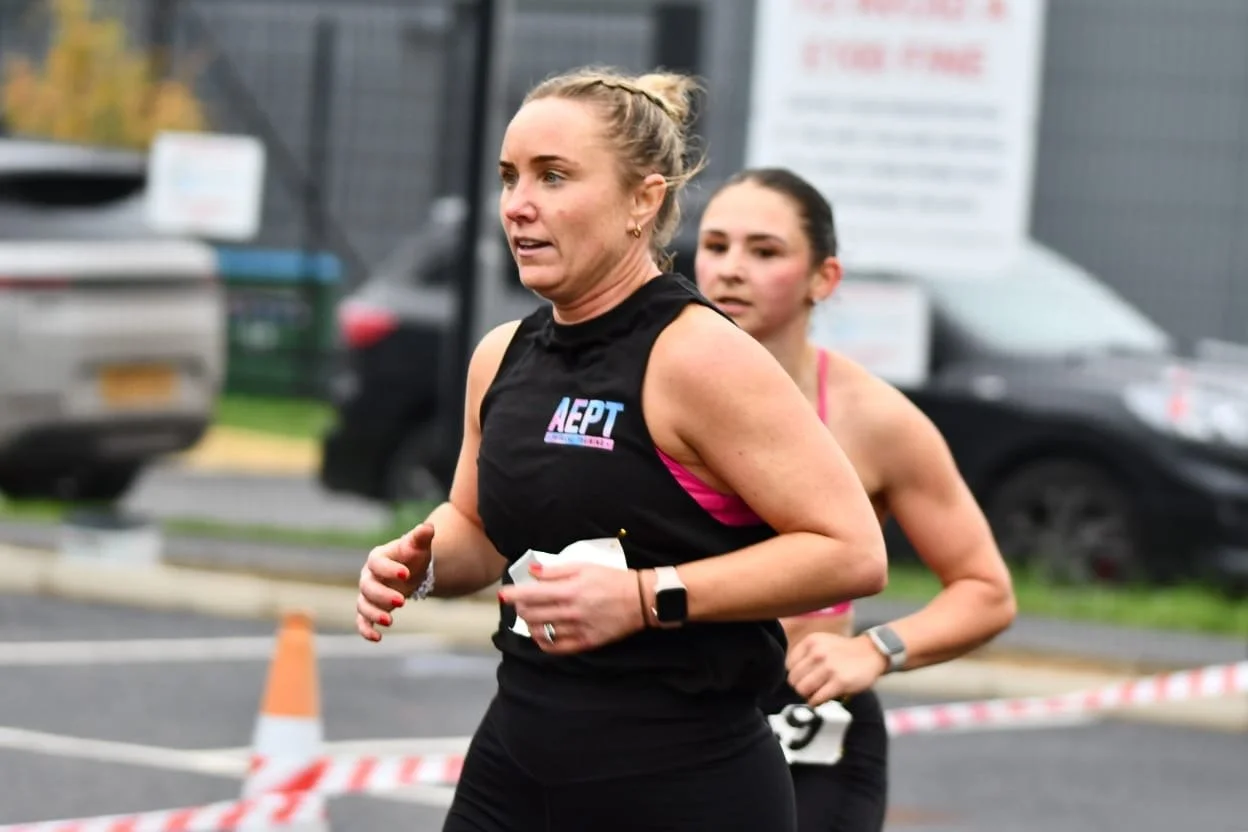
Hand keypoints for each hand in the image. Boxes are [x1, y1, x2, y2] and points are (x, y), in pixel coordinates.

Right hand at [356, 523, 432, 641]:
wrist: (410, 571)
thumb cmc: (412, 556)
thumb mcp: (418, 546)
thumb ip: (421, 537)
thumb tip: (428, 527)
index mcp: (377, 558)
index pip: (377, 563)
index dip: (389, 569)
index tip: (407, 574)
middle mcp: (368, 576)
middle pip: (368, 587)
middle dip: (382, 595)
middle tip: (402, 601)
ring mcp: (367, 594)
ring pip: (363, 605)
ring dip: (374, 613)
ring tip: (390, 620)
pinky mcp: (370, 610)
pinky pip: (362, 621)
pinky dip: (366, 630)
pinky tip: (377, 638)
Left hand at [498, 562, 644, 654]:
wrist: (640, 600)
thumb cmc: (612, 579)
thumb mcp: (584, 567)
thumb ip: (556, 570)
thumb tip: (533, 571)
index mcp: (569, 590)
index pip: (532, 594)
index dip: (514, 595)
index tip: (504, 595)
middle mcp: (571, 611)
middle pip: (532, 615)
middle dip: (521, 609)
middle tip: (521, 604)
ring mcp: (577, 629)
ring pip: (541, 632)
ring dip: (531, 625)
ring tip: (532, 618)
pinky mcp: (585, 643)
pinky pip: (556, 648)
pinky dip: (544, 642)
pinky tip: (543, 634)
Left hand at [786, 632, 888, 705]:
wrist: (872, 652)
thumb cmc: (844, 651)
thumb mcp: (822, 643)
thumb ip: (805, 655)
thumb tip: (791, 677)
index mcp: (811, 641)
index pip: (788, 665)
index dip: (794, 675)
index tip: (802, 678)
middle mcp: (818, 653)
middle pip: (793, 679)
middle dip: (799, 687)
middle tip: (808, 689)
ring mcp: (829, 667)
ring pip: (803, 689)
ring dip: (807, 695)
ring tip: (814, 694)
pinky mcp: (839, 682)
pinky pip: (817, 698)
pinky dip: (816, 702)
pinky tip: (820, 699)